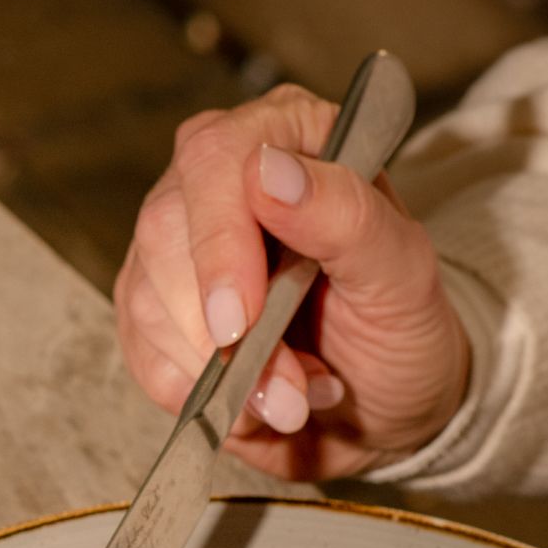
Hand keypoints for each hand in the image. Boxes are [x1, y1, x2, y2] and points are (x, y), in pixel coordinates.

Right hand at [113, 84, 469, 479]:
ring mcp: (178, 246)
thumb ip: (347, 216)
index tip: (241, 317)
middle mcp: (220, 182)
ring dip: (218, 372)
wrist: (386, 408)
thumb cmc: (401, 328)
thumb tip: (270, 172)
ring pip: (146, 299)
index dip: (219, 240)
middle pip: (166, 230)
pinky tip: (253, 403)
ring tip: (291, 399)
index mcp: (289, 139)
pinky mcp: (154, 310)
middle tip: (287, 388)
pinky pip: (143, 354)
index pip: (215, 157)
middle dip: (218, 329)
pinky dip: (197, 395)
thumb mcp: (404, 276)